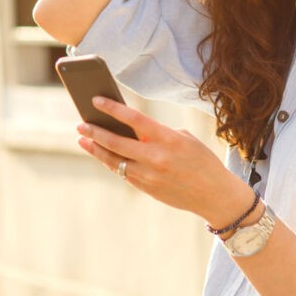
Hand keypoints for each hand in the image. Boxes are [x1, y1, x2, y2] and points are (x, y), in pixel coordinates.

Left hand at [76, 96, 255, 226]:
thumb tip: (131, 130)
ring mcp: (149, 175)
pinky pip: (123, 173)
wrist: (215, 195)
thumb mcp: (184, 139)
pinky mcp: (147, 188)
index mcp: (168, 138)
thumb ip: (157, 133)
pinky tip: (101, 155)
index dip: (112, 108)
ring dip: (96, 150)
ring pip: (114, 160)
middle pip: (116, 142)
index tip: (96, 100)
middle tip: (81, 124)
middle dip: (95, 132)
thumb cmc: (201, 161)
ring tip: (83, 140)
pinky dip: (111, 162)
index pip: (133, 118)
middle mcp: (155, 157)